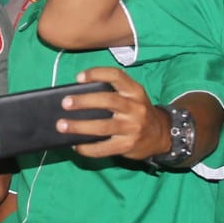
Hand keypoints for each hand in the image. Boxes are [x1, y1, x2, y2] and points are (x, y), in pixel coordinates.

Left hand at [56, 67, 171, 159]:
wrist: (161, 135)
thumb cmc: (136, 113)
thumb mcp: (131, 98)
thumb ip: (111, 94)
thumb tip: (75, 98)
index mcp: (135, 91)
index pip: (116, 76)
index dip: (97, 74)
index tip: (78, 77)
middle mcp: (135, 108)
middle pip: (108, 100)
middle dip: (84, 101)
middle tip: (65, 103)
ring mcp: (132, 128)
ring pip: (103, 126)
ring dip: (80, 126)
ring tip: (62, 125)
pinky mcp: (128, 146)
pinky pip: (104, 148)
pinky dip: (87, 147)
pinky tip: (75, 145)